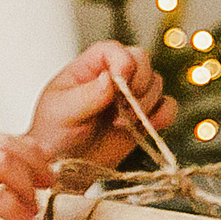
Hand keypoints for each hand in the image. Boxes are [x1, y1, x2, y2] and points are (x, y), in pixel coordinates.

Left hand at [30, 41, 177, 171]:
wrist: (62, 168)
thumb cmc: (53, 136)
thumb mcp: (62, 112)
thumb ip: (87, 95)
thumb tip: (109, 78)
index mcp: (88, 68)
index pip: (113, 50)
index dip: (122, 61)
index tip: (121, 81)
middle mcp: (112, 78)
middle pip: (142, 61)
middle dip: (138, 84)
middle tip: (121, 109)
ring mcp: (129, 98)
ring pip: (156, 84)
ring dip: (146, 105)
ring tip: (122, 125)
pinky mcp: (143, 119)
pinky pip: (167, 108)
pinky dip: (162, 117)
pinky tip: (144, 129)